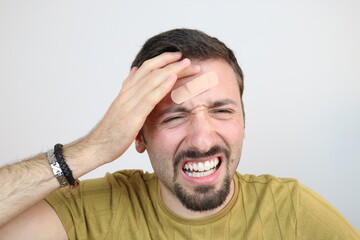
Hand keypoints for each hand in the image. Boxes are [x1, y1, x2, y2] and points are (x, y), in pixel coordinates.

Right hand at [80, 52, 199, 164]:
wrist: (96, 147)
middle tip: (188, 59)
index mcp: (126, 92)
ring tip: (187, 64)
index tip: (177, 56)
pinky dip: (162, 86)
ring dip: (171, 70)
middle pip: (151, 71)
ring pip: (152, 80)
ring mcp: (129, 103)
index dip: (162, 60)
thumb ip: (129, 92)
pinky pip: (149, 97)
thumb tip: (135, 73)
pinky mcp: (133, 116)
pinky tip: (174, 78)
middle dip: (170, 62)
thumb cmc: (110, 131)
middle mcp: (127, 93)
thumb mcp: (121, 109)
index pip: (146, 69)